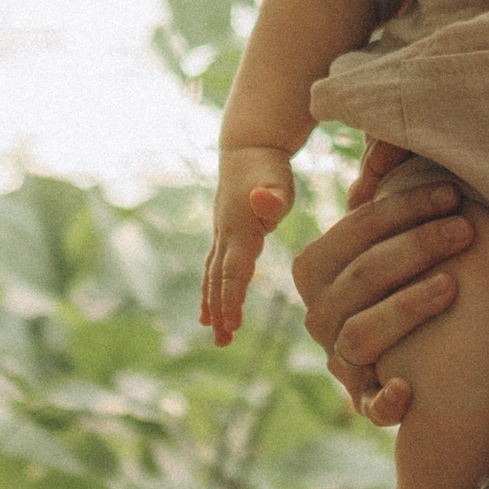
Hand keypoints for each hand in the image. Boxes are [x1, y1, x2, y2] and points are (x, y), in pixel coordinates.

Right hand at [201, 144, 295, 343]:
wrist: (248, 146)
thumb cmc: (269, 165)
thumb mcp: (278, 178)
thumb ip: (273, 195)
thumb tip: (263, 201)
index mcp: (239, 229)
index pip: (234, 270)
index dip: (232, 298)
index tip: (232, 325)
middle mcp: (225, 235)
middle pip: (219, 280)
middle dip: (220, 311)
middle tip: (224, 342)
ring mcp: (221, 234)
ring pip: (213, 276)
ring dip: (213, 305)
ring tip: (216, 334)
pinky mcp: (224, 234)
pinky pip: (215, 268)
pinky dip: (212, 289)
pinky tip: (210, 310)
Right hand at [290, 174, 474, 423]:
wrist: (424, 358)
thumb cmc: (416, 274)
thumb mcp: (401, 234)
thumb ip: (391, 192)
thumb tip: (393, 140)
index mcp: (319, 268)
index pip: (352, 232)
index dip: (402, 208)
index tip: (453, 193)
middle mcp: (320, 314)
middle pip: (360, 278)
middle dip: (416, 247)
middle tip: (467, 229)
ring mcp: (342, 360)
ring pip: (360, 334)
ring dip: (406, 307)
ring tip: (452, 285)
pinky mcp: (366, 401)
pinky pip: (368, 406)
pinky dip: (386, 400)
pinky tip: (411, 389)